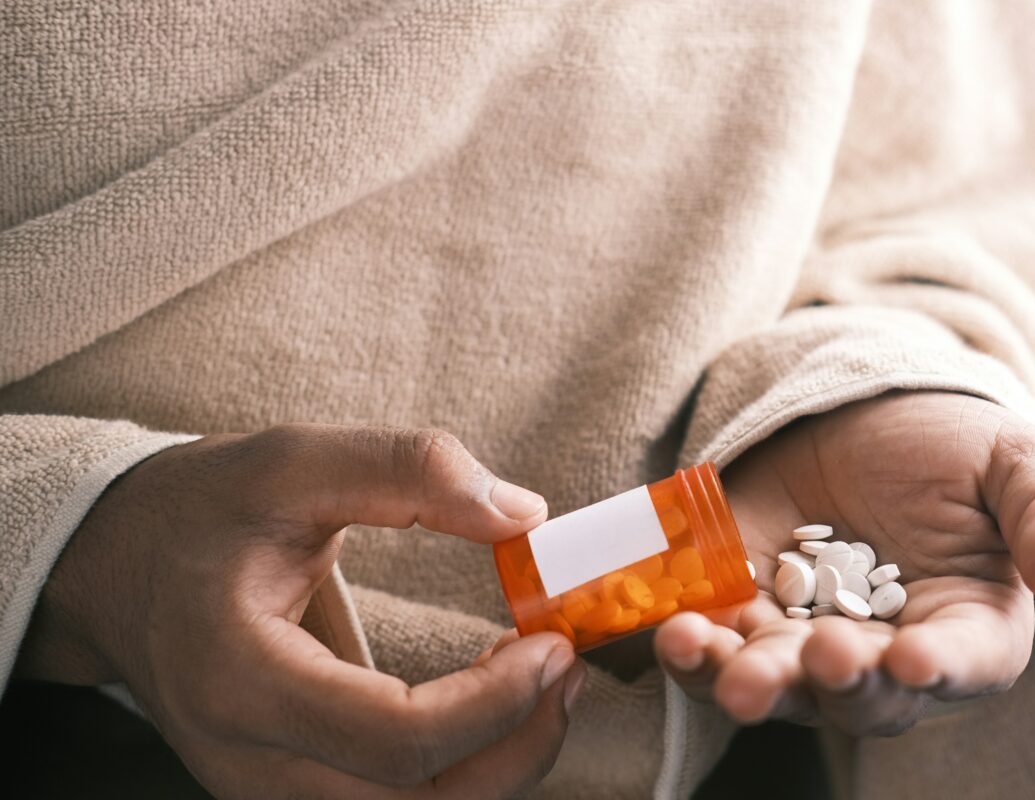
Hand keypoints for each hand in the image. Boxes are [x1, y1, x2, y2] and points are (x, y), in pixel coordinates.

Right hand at [16, 425, 585, 797]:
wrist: (111, 566)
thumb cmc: (195, 513)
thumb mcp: (290, 461)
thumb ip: (407, 471)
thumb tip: (522, 513)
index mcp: (240, 681)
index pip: (394, 740)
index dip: (494, 705)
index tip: (553, 644)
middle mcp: (248, 762)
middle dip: (518, 746)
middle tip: (568, 665)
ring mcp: (266, 790)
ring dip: (500, 764)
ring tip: (543, 681)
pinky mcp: (290, 788)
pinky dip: (462, 766)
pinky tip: (493, 701)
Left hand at [654, 392, 1034, 734]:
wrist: (864, 415)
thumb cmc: (956, 446)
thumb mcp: (1018, 459)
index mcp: (971, 627)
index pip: (965, 663)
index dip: (941, 669)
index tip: (913, 659)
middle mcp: (889, 656)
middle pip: (865, 695)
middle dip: (837, 683)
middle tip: (816, 657)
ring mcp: (810, 642)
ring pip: (782, 687)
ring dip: (750, 683)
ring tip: (719, 663)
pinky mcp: (744, 616)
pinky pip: (718, 651)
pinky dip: (694, 652)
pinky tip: (675, 633)